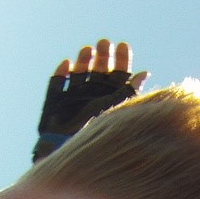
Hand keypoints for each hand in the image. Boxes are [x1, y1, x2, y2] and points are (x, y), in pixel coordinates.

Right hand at [33, 38, 148, 160]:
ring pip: (79, 76)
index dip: (121, 60)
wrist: (71, 156)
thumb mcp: (116, 110)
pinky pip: (56, 86)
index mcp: (111, 100)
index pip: (119, 76)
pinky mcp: (54, 106)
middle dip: (103, 56)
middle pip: (99, 72)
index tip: (123, 46)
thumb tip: (145, 72)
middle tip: (104, 43)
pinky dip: (60, 74)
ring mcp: (73, 102)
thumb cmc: (97, 136)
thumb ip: (127, 91)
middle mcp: (93, 99)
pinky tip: (67, 64)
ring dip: (84, 61)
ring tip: (88, 50)